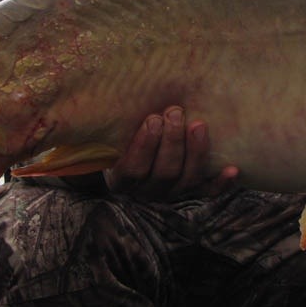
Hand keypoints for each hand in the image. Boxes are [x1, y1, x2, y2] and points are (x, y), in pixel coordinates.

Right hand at [104, 106, 239, 199]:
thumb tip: (73, 115)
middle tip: (175, 112)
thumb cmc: (118, 141)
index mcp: (123, 180)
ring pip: (187, 181)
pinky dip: (221, 183)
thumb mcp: (102, 141)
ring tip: (198, 126)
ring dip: (195, 153)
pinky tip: (232, 169)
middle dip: (171, 142)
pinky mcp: (194, 194)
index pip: (132, 169)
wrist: (136, 164)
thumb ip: (98, 133)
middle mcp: (149, 191)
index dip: (144, 145)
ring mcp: (173, 193)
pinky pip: (209, 193)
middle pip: (163, 173)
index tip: (152, 119)